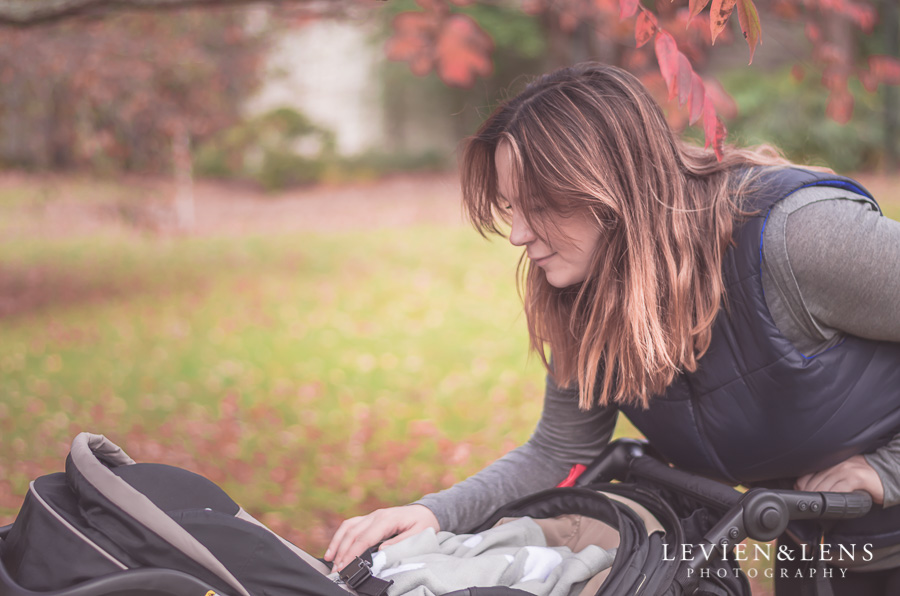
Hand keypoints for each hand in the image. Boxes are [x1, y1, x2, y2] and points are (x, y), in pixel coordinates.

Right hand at [324, 505, 439, 570]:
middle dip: (342, 552)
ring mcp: (371, 515)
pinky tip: (334, 548)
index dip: (353, 552)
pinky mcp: (369, 518)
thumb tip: (381, 550)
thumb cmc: (423, 523)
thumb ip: (400, 541)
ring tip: (330, 560)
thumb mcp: (419, 533)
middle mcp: (376, 515)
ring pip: (348, 527)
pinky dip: (340, 536)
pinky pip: (350, 525)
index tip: (345, 566)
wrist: (425, 511)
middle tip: (337, 570)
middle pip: (353, 533)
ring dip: (337, 543)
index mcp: (387, 519)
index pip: (365, 537)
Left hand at [794, 455, 883, 504]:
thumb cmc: (862, 477)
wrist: (887, 475)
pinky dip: (833, 498)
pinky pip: (839, 490)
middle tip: (809, 505)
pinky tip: (832, 505)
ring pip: (824, 486)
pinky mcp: (856, 478)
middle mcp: (835, 464)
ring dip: (818, 498)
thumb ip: (826, 478)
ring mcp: (846, 470)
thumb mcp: (841, 474)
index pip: (808, 473)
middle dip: (809, 495)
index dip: (801, 486)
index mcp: (830, 462)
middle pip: (814, 481)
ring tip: (817, 507)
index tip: (800, 495)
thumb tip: (805, 487)